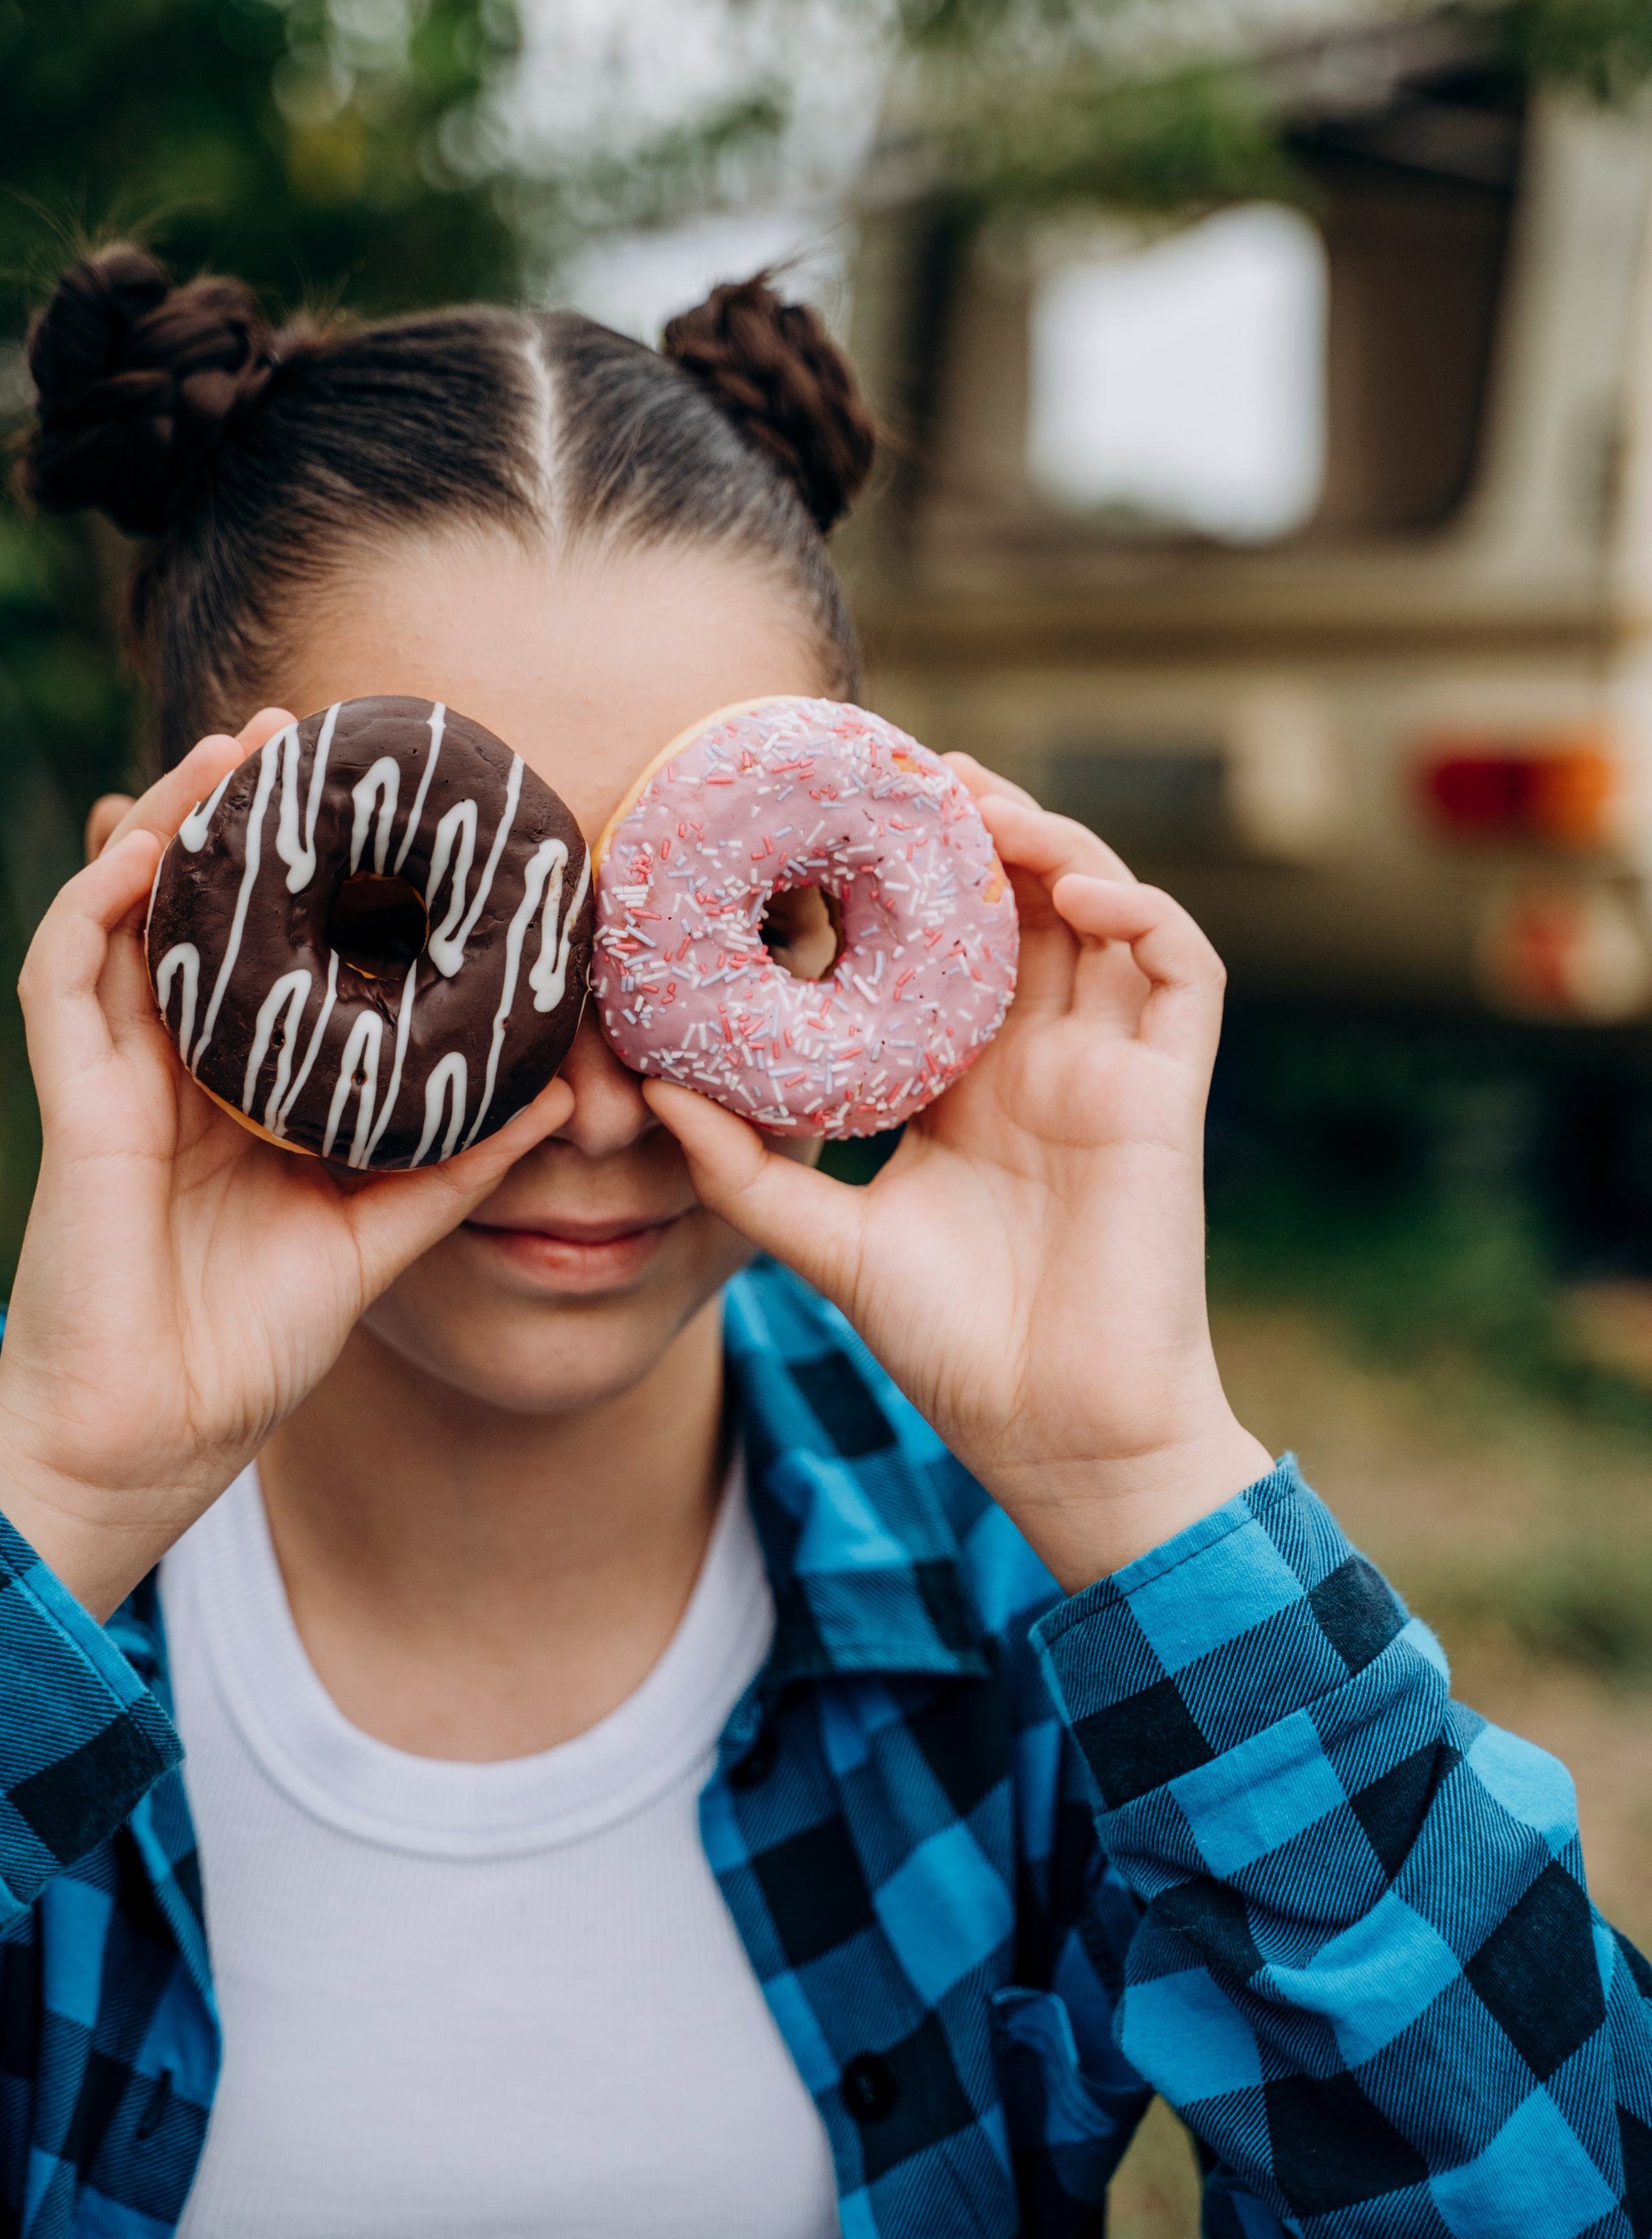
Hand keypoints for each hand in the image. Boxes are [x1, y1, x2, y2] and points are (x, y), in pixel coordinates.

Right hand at [0, 715, 572, 1620]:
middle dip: (237, 814)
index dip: (309, 874)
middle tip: (298, 734)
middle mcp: (179, 1068)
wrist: (160, 1434)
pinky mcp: (76, 1101)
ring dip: (170, 824)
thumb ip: (456, 1164)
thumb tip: (556, 1097)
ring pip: (128, 914)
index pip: (271, 953)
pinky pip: (67, 973)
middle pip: (199, 910)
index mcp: (246, 1091)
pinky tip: (148, 843)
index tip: (374, 802)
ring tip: (231, 752)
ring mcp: (119, 1077)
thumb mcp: (378, 1236)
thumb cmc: (252, 1345)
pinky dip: (101, 900)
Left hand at [646, 759, 1270, 1589]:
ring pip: (1103, 909)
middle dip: (977, 829)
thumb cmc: (954, 1350)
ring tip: (983, 808)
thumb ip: (745, 1172)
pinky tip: (1079, 890)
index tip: (835, 817)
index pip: (941, 948)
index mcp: (966, 1083)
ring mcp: (1109, 1067)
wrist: (1056, 1435)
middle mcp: (1040, 1059)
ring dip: (1055, 843)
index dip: (906, 877)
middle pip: (1022, 904)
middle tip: (908, 775)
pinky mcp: (1168, 1089)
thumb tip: (649, 1091)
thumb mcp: (826, 1246)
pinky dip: (1142, 910)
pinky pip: (1183, 967)